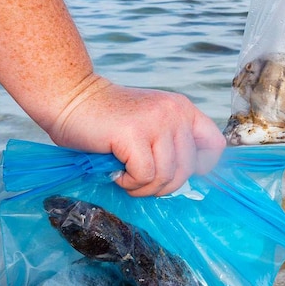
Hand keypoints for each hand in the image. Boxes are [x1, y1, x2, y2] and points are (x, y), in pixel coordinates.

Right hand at [49, 76, 225, 196]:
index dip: (201, 167)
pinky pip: (145, 175)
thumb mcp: (151, 125)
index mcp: (184, 109)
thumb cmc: (108, 120)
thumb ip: (172, 144)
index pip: (215, 145)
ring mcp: (157, 122)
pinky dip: (129, 183)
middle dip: (164, 186)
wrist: (69, 98)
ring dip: (145, 187)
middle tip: (140, 182)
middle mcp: (175, 112)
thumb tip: (189, 181)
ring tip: (126, 178)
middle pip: (188, 168)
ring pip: (167, 176)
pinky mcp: (134, 134)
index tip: (174, 173)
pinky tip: (116, 174)